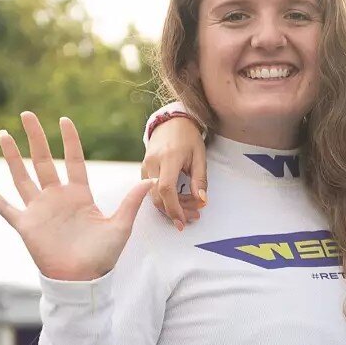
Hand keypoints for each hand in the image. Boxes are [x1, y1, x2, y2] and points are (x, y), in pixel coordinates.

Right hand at [0, 113, 152, 280]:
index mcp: (79, 195)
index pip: (73, 160)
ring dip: (12, 156)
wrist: (82, 280)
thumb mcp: (120, 226)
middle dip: (35, 137)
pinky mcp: (25, 225)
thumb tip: (150, 180)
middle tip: (27, 114)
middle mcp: (57, 198)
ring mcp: (39, 210)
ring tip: (4, 134)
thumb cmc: (102, 256)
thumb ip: (131, 202)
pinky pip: (5, 206)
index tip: (64, 120)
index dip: (69, 140)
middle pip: (43, 160)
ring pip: (22, 176)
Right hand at [142, 114, 207, 231]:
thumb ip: (200, 179)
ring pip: (154, 196)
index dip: (174, 208)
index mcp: (168, 157)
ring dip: (171, 207)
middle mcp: (152, 163)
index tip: (183, 221)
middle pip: (158, 196)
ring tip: (191, 209)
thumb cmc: (188, 138)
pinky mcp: (143, 171)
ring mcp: (145, 167)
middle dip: (175, 211)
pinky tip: (180, 201)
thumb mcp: (200, 156)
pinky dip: (165, 199)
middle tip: (193, 217)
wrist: (171, 123)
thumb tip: (201, 200)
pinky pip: (151, 191)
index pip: (166, 188)